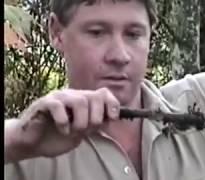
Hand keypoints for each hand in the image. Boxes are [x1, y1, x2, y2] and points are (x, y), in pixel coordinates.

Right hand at [5, 88, 119, 161]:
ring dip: (81, 121)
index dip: (112, 104)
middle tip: (86, 130)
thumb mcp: (83, 131)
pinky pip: (58, 106)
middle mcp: (73, 95)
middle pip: (95, 96)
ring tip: (74, 131)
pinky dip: (64, 122)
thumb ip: (97, 123)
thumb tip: (114, 117)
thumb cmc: (58, 136)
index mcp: (84, 100)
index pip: (104, 93)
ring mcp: (58, 97)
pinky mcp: (44, 103)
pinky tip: (62, 130)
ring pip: (80, 101)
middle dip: (95, 118)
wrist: (34, 143)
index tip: (113, 118)